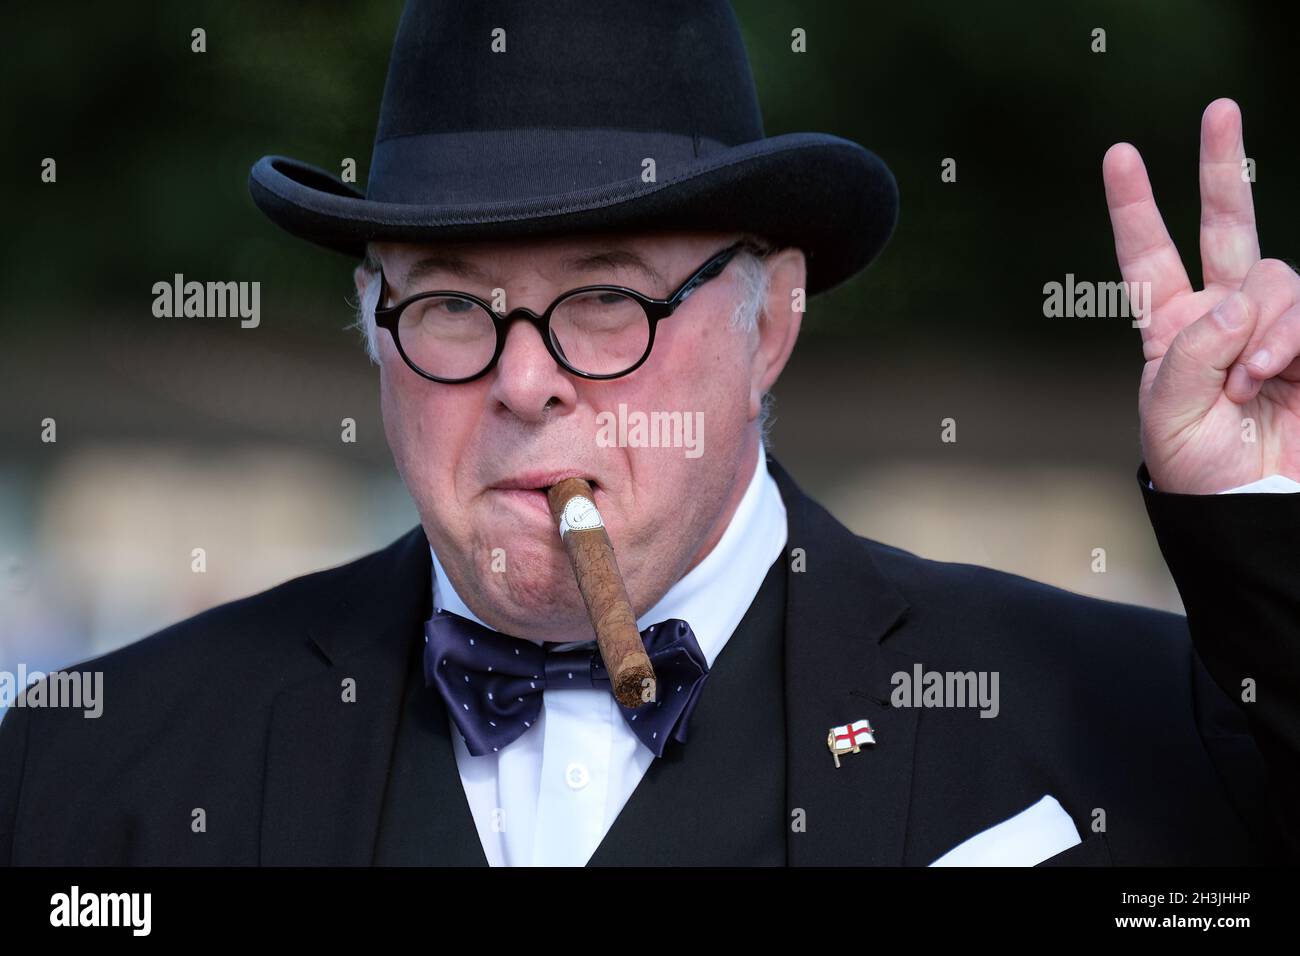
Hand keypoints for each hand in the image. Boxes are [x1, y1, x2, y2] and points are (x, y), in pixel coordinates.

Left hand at [1103, 98, 1299, 493]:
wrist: (1252, 508)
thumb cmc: (1200, 470)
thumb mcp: (1169, 415)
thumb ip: (1193, 354)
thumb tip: (1232, 298)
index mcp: (1171, 328)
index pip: (1148, 258)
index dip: (1134, 208)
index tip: (1119, 154)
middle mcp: (1221, 313)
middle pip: (1225, 225)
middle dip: (1220, 166)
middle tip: (1219, 108)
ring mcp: (1271, 323)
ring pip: (1274, 278)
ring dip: (1260, 328)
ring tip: (1247, 383)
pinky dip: (1287, 341)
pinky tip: (1271, 375)